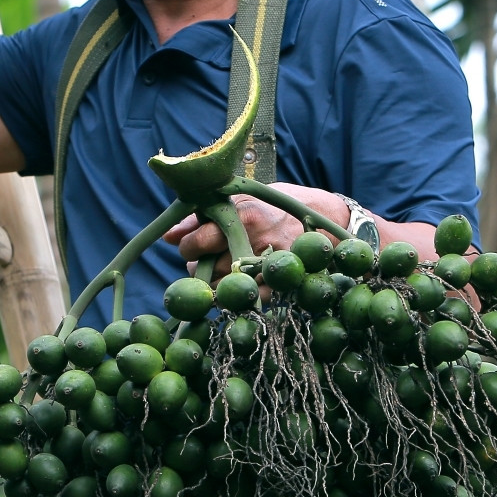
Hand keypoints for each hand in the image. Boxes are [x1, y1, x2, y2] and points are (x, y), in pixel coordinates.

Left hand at [163, 183, 347, 278]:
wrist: (328, 220)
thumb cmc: (280, 205)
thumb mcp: (244, 198)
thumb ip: (204, 216)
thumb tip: (168, 235)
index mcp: (239, 213)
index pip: (194, 241)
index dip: (188, 245)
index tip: (193, 243)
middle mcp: (250, 239)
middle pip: (202, 267)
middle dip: (198, 264)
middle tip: (209, 257)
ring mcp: (264, 264)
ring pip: (218, 286)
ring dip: (216, 281)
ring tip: (228, 268)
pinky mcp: (277, 283)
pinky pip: (243, 298)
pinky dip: (237, 294)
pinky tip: (242, 283)